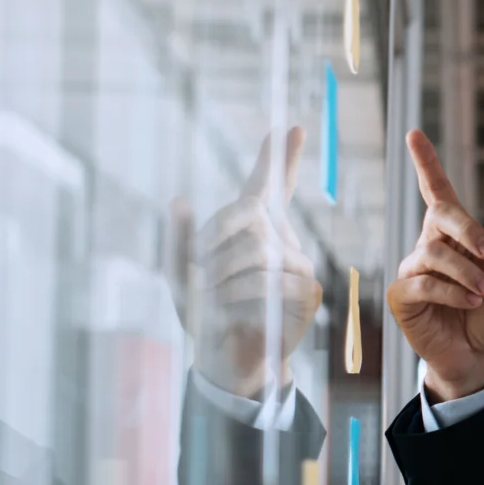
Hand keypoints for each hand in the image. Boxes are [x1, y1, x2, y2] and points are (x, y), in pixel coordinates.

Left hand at [172, 129, 323, 399]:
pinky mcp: (306, 292)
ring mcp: (297, 263)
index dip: (278, 156)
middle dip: (214, 243)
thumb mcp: (177, 273)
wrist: (224, 357)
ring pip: (259, 251)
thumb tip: (177, 200)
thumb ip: (176, 237)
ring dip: (224, 277)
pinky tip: (232, 312)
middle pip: (249, 216)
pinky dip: (242, 297)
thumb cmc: (204, 311)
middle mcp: (280, 238)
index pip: (269, 184)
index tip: (289, 127)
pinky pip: (274, 283)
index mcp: (252, 227)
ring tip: (211, 299)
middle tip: (198, 274)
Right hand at [386, 130, 483, 401]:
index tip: (414, 134)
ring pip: (434, 253)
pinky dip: (452, 291)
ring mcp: (413, 271)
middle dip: (467, 229)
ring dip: (466, 272)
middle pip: (439, 215)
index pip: (438, 192)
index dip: (426, 163)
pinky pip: (424, 283)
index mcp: (455, 235)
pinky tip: (469, 301)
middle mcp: (429, 246)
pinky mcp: (402, 297)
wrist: (481, 355)